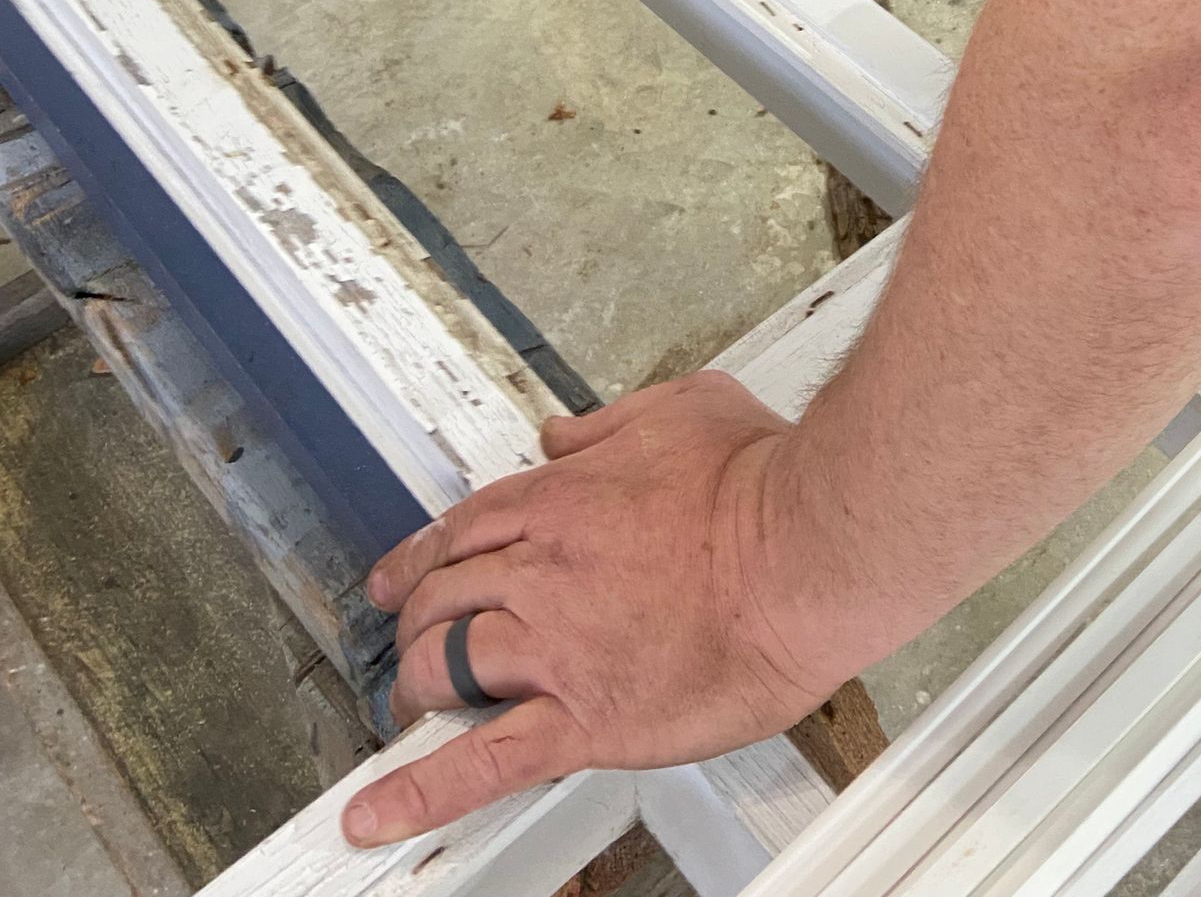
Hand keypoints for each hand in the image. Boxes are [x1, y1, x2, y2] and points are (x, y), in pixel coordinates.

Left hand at [341, 373, 873, 846]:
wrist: (803, 552)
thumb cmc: (761, 482)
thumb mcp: (683, 406)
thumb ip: (609, 422)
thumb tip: (563, 433)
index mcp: (561, 499)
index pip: (463, 528)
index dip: (419, 555)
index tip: (398, 574)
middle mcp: (542, 570)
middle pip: (442, 597)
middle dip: (414, 620)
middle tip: (407, 641)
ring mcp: (556, 649)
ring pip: (445, 668)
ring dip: (416, 688)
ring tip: (407, 708)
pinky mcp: (585, 719)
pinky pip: (486, 761)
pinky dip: (422, 791)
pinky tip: (380, 812)